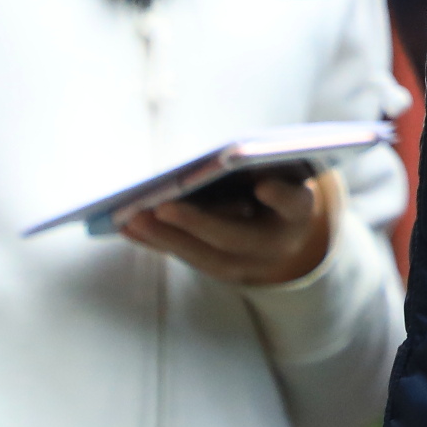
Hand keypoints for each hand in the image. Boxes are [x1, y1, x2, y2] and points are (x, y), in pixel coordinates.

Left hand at [118, 170, 339, 286]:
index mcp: (298, 211)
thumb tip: (228, 155)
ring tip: (132, 217)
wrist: (284, 224)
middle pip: (235, 239)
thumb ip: (263, 158)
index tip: (264, 186)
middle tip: (163, 207)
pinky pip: (186, 258)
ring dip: (166, 239)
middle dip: (197, 224)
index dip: (280, 196)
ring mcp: (248, 265)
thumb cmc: (276, 176)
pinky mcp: (220, 271)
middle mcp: (276, 245)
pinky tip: (128, 226)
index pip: (294, 204)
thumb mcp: (280, 164)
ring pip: (206, 259)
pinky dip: (156, 242)